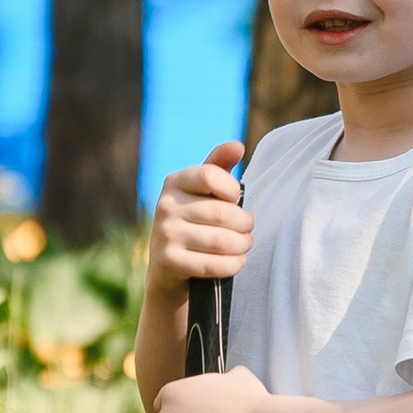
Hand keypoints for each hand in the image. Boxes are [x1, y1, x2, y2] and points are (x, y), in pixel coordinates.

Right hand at [145, 145, 249, 308]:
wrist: (168, 266)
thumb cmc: (194, 221)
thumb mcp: (203, 192)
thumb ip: (219, 167)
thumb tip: (238, 146)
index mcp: (174, 182)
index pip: (210, 176)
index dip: (232, 190)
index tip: (235, 200)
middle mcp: (165, 206)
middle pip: (222, 213)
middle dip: (245, 224)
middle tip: (248, 229)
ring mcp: (164, 234)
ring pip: (221, 240)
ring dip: (242, 245)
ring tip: (245, 244)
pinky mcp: (169, 262)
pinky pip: (213, 264)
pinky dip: (233, 264)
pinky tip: (238, 261)